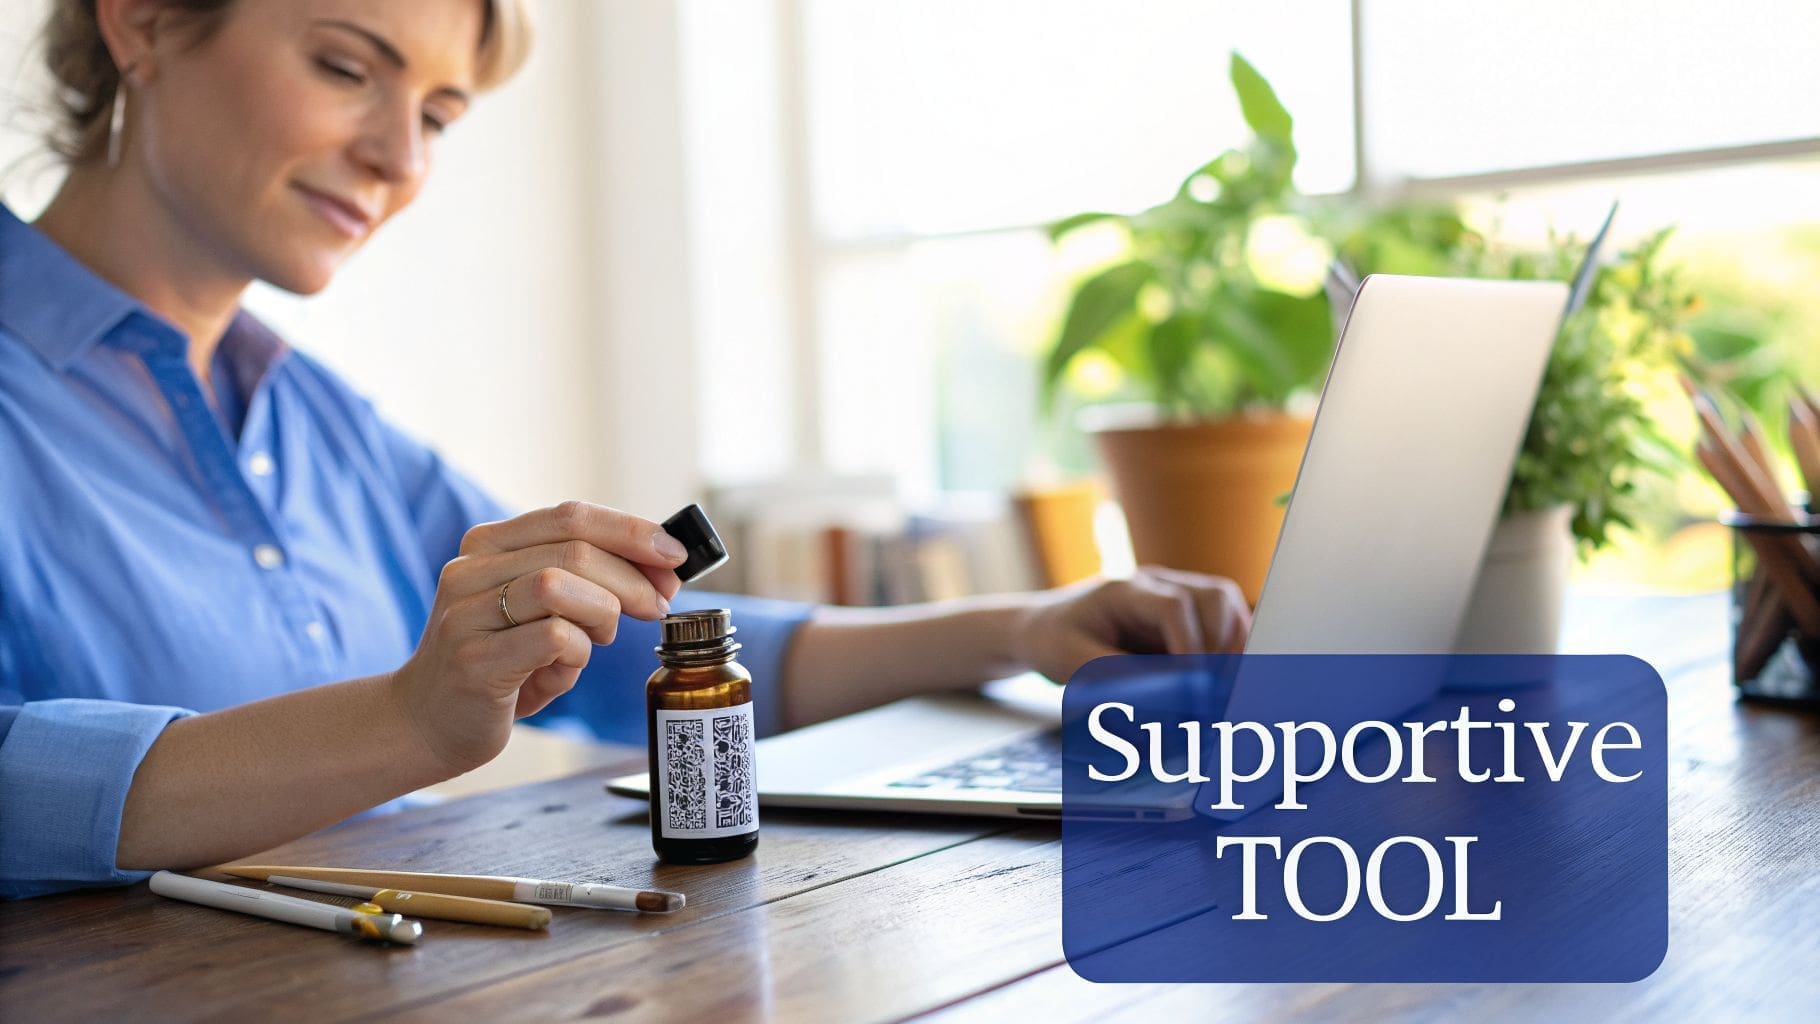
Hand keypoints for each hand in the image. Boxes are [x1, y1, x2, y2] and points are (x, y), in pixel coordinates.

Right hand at [391, 501, 688, 772]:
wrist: (426, 722)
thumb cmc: (499, 664)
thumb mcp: (538, 612)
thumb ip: (584, 583)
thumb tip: (662, 568)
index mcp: (488, 545)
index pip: (571, 516)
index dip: (631, 531)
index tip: (675, 555)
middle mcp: (470, 569)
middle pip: (574, 548)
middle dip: (632, 576)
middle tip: (657, 605)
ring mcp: (466, 614)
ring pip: (559, 584)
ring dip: (603, 611)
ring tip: (601, 636)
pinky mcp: (473, 660)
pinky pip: (552, 637)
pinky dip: (578, 651)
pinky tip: (566, 668)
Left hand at [1011, 566, 1250, 683]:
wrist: (1043, 627)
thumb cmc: (1054, 642)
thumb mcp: (1075, 664)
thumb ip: (1122, 678)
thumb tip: (1174, 698)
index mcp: (1123, 591)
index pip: (1174, 606)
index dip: (1191, 647)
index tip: (1197, 689)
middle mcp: (1155, 584)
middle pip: (1213, 597)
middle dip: (1222, 647)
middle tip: (1215, 693)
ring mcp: (1172, 593)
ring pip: (1226, 605)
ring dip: (1232, 647)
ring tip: (1220, 688)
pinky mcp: (1182, 612)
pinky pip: (1222, 621)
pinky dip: (1229, 649)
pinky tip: (1219, 681)